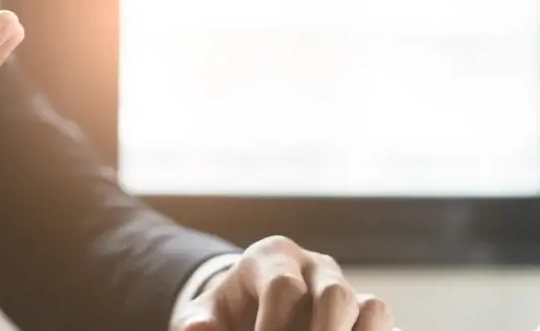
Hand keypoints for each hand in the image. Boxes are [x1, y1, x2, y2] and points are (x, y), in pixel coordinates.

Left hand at [174, 236, 393, 330]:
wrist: (252, 311)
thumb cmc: (228, 313)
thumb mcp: (207, 314)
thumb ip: (199, 322)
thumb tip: (198, 329)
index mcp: (272, 256)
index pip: (283, 286)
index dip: (274, 326)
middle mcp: (315, 266)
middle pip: (334, 294)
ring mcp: (345, 287)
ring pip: (369, 307)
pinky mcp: (365, 313)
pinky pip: (381, 321)